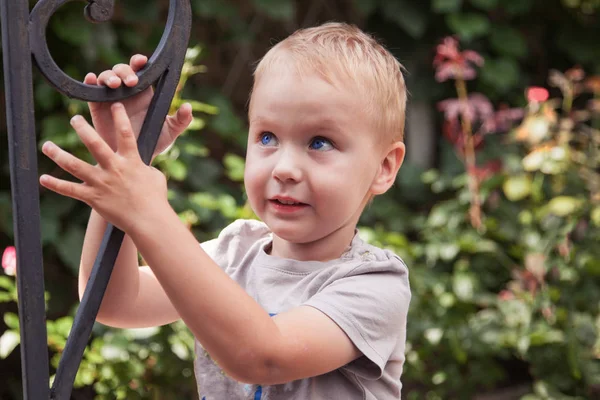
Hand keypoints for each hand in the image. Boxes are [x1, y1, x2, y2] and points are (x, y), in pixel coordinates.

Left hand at [40, 103, 169, 233]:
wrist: (148, 219)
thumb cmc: (155, 199)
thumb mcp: (155, 177)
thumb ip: (144, 167)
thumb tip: (141, 165)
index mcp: (131, 161)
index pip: (125, 133)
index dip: (120, 117)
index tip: (114, 104)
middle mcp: (114, 168)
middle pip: (95, 144)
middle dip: (83, 129)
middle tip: (74, 119)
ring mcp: (101, 182)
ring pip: (75, 165)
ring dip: (59, 154)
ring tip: (47, 145)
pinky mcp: (93, 197)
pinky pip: (71, 190)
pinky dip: (56, 184)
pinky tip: (43, 178)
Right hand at [86, 54, 192, 155]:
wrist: (134, 160)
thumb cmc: (153, 143)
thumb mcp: (170, 132)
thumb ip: (181, 120)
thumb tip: (187, 107)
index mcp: (144, 93)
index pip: (140, 71)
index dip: (139, 62)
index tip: (141, 61)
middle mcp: (126, 92)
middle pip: (121, 71)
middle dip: (124, 71)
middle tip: (131, 81)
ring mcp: (110, 98)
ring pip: (105, 78)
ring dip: (108, 76)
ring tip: (115, 85)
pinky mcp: (96, 108)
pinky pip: (90, 93)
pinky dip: (89, 83)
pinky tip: (91, 80)